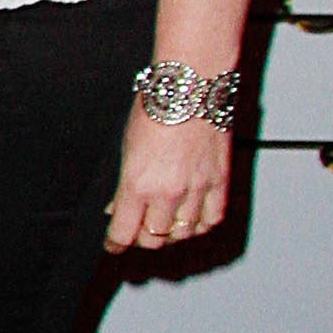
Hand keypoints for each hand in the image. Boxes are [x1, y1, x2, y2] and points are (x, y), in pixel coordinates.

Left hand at [104, 100, 232, 253]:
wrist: (190, 87)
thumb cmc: (155, 108)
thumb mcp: (125, 147)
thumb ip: (123, 184)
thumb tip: (117, 207)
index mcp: (138, 184)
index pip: (124, 233)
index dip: (115, 244)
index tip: (113, 245)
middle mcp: (168, 192)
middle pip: (153, 239)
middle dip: (141, 239)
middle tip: (137, 232)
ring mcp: (197, 189)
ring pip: (183, 233)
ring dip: (170, 233)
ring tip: (162, 224)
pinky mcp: (220, 182)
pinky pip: (211, 220)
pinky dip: (200, 225)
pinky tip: (191, 219)